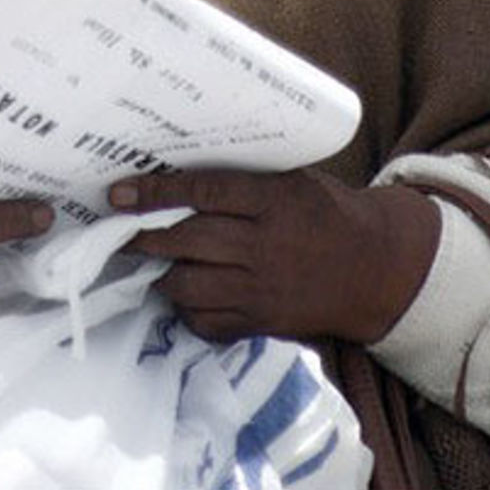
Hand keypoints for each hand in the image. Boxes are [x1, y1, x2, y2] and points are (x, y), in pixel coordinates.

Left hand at [109, 167, 439, 344]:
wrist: (374, 268)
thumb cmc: (323, 210)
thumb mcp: (290, 179)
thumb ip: (241, 178)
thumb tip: (171, 166)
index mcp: (273, 200)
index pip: (204, 192)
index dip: (156, 193)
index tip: (118, 193)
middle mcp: (265, 246)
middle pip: (189, 240)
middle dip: (143, 235)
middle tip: (115, 226)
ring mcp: (262, 290)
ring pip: (190, 285)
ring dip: (160, 271)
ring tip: (145, 256)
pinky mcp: (262, 323)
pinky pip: (207, 321)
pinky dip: (185, 308)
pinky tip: (180, 289)